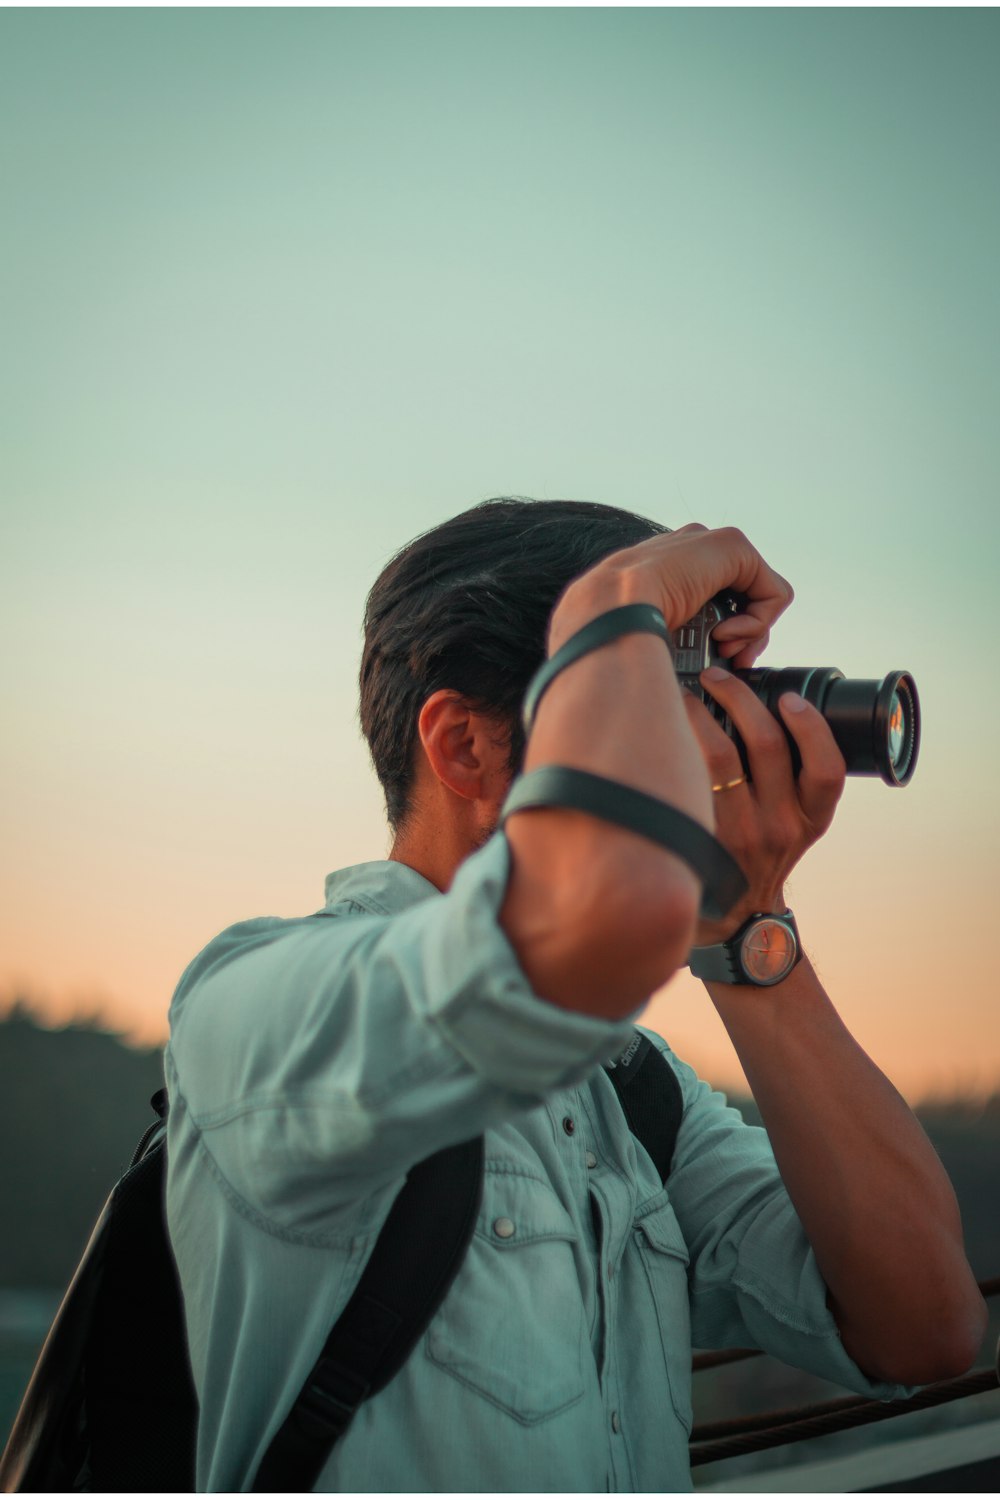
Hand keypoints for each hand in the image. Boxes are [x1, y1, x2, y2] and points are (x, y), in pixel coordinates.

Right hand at [553, 523, 793, 668]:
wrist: (606, 618)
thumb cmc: (610, 642)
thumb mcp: (638, 644)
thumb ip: (661, 643)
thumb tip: (678, 679)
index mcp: (658, 573)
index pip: (708, 599)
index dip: (721, 634)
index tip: (712, 666)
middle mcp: (682, 552)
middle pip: (738, 597)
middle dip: (743, 634)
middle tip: (727, 660)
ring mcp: (705, 545)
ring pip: (758, 596)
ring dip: (748, 633)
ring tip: (721, 648)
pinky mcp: (730, 546)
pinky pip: (771, 591)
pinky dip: (757, 623)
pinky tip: (724, 634)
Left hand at [685, 666, 846, 947]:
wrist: (735, 916)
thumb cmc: (763, 853)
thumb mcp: (797, 825)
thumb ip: (795, 780)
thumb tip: (768, 708)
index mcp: (811, 818)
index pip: (827, 769)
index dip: (811, 727)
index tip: (790, 698)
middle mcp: (780, 827)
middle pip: (767, 746)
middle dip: (741, 698)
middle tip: (720, 677)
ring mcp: (739, 834)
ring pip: (720, 757)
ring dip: (703, 713)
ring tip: (688, 693)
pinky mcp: (702, 839)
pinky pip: (687, 781)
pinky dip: (678, 746)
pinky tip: (666, 728)